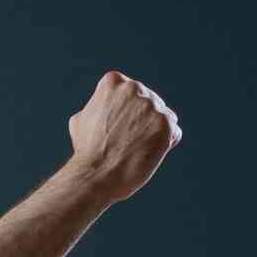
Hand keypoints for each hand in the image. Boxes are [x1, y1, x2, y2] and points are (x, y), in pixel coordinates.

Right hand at [66, 71, 182, 202]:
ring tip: (137, 148)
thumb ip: (100, 105)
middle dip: (142, 121)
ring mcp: (152, 105)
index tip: (116, 129)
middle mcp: (134, 88)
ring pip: (163, 117)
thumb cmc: (87, 151)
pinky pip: (174, 132)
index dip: (125, 114)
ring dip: (155, 132)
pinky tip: (147, 154)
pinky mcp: (166, 123)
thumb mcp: (83, 118)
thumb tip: (105, 105)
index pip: (131, 93)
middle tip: (127, 141)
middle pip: (149, 102)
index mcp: (113, 81)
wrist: (96, 175)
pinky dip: (164, 144)